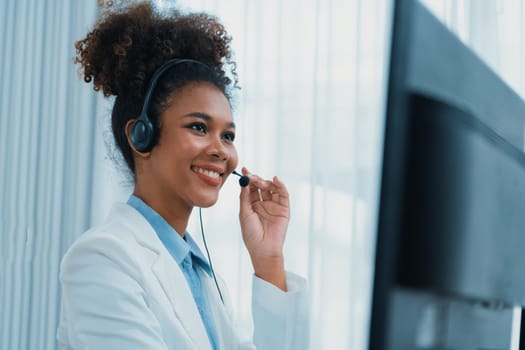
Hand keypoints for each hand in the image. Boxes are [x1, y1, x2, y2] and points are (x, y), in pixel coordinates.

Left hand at [239, 167, 289, 290]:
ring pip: (272, 188)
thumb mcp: (244, 213)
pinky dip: (280, 186)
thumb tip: (244, 182)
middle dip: (256, 179)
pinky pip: (283, 195)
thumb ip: (245, 197)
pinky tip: (275, 180)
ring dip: (266, 182)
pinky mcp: (284, 209)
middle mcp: (264, 204)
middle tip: (251, 177)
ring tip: (259, 182)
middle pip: (261, 186)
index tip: (244, 169)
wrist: (263, 249)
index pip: (251, 188)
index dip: (248, 178)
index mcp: (252, 205)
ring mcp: (274, 206)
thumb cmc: (251, 234)